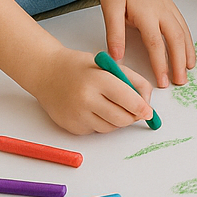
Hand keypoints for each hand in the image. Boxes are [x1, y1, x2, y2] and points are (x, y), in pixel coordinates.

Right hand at [27, 46, 155, 134]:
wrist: (46, 72)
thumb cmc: (80, 67)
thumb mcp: (109, 65)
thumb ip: (133, 80)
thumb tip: (147, 104)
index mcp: (99, 80)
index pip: (129, 101)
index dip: (143, 109)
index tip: (149, 112)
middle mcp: (87, 99)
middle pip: (122, 119)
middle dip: (132, 116)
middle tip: (134, 110)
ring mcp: (77, 115)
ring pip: (111, 128)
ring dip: (116, 120)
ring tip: (108, 104)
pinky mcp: (71, 127)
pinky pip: (96, 131)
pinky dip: (100, 123)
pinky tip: (92, 109)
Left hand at [99, 0, 195, 87]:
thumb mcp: (109, 7)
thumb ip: (115, 33)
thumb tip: (117, 58)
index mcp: (146, 14)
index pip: (156, 45)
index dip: (161, 65)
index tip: (163, 82)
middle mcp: (161, 11)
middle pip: (176, 40)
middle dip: (180, 62)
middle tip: (182, 82)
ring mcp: (167, 6)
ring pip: (183, 32)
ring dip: (188, 51)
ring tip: (191, 69)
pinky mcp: (168, 3)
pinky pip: (182, 24)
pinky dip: (188, 38)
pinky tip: (188, 47)